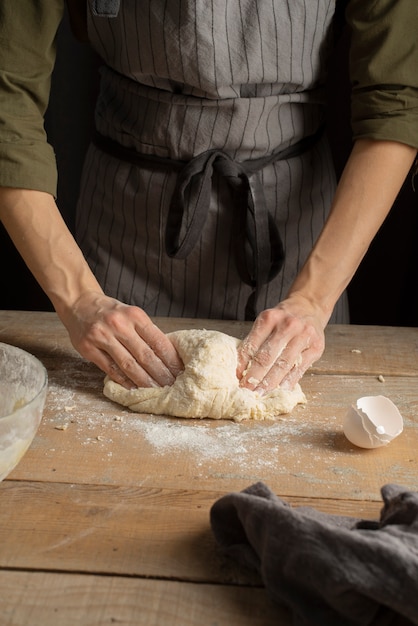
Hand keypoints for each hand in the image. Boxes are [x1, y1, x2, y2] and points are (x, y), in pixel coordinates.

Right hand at [60, 291, 183, 388]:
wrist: (79, 303)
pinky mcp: (89, 348)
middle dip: (160, 374)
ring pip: (128, 365)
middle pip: (145, 355)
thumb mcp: (131, 314)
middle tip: (171, 386)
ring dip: (144, 381)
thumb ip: (145, 332)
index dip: (170, 359)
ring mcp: (102, 336)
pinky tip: (133, 388)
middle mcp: (119, 324)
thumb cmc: (110, 312)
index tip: (179, 372)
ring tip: (155, 390)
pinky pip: (110, 369)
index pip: (158, 341)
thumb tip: (167, 356)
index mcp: (135, 315)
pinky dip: (123, 381)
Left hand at [236, 295, 325, 391]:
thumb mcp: (267, 322)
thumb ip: (255, 341)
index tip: (236, 378)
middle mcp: (287, 325)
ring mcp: (304, 336)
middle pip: (267, 357)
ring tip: (260, 394)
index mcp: (269, 318)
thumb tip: (240, 369)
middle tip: (245, 391)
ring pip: (283, 365)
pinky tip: (279, 390)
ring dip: (269, 383)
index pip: (252, 345)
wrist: (309, 306)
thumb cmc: (283, 319)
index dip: (242, 364)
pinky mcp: (316, 347)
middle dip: (254, 377)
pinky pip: (299, 369)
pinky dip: (288, 382)